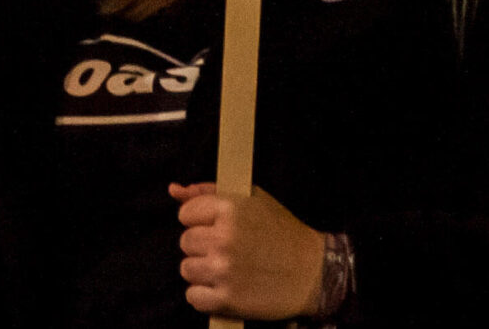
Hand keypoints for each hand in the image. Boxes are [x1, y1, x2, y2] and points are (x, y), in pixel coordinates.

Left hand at [171, 182, 326, 319]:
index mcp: (228, 208)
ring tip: (228, 270)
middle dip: (203, 246)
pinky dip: (206, 297)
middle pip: (185, 242)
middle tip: (228, 251)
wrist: (315, 273)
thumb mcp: (250, 199)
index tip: (219, 228)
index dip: (201, 221)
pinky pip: (194, 297)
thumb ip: (207, 192)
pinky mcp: (228, 299)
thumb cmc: (282, 232)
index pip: (186, 214)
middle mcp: (223, 238)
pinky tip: (225, 289)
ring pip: (187, 269)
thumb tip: (173, 189)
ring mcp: (224, 270)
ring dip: (203, 272)